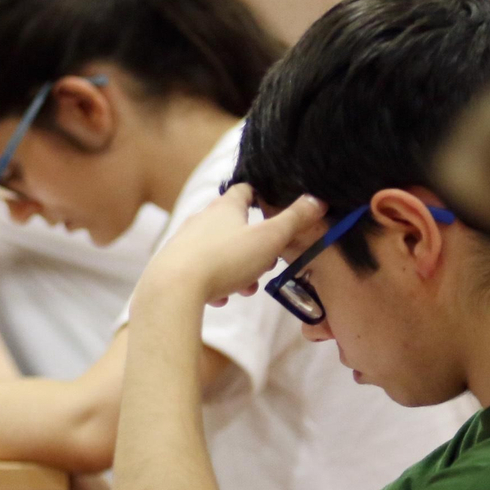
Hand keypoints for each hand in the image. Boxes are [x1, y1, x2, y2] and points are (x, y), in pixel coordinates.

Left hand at [142, 184, 326, 305]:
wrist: (173, 287)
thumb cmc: (225, 259)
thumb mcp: (269, 240)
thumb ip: (295, 220)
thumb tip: (316, 199)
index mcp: (225, 207)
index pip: (245, 191)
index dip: (262, 199)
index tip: (274, 212)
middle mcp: (202, 219)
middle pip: (234, 227)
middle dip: (254, 247)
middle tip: (266, 265)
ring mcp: (186, 241)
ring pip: (219, 252)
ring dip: (237, 269)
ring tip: (245, 289)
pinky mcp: (173, 264)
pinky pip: (201, 271)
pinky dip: (215, 283)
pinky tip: (219, 299)